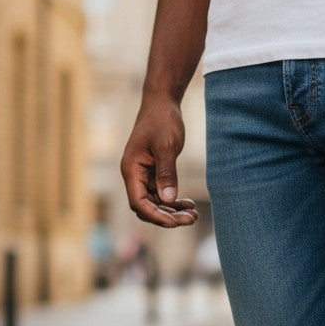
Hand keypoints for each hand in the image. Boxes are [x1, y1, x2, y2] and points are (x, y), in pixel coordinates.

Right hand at [120, 95, 198, 227]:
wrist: (162, 103)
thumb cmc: (161, 121)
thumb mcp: (166, 146)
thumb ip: (166, 173)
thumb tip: (168, 200)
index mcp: (131, 169)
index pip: (138, 203)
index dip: (156, 216)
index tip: (175, 222)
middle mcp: (134, 175)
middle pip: (147, 207)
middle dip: (167, 216)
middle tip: (191, 219)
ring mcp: (144, 175)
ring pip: (156, 203)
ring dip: (173, 211)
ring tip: (193, 215)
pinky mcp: (154, 173)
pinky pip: (162, 194)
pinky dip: (174, 201)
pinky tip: (189, 204)